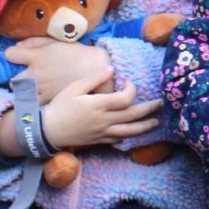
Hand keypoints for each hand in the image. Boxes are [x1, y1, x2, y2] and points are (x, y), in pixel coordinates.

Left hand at [5, 38, 112, 102]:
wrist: (97, 69)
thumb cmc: (78, 53)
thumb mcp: (56, 41)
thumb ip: (35, 42)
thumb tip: (17, 46)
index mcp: (36, 57)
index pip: (10, 55)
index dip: (12, 55)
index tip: (17, 57)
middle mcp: (35, 74)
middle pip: (12, 80)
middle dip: (17, 79)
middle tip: (26, 78)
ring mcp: (42, 89)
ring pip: (22, 95)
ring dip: (25, 93)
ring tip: (33, 91)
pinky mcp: (50, 100)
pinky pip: (34, 104)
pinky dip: (35, 102)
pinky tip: (41, 99)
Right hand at [42, 76, 160, 149]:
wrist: (47, 131)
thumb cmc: (59, 106)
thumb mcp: (74, 88)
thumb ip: (94, 78)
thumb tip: (111, 68)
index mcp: (99, 105)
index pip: (125, 98)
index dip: (132, 89)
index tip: (128, 82)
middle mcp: (104, 120)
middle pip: (133, 115)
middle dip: (149, 109)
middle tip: (161, 103)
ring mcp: (103, 132)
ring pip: (130, 131)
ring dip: (145, 126)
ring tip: (156, 122)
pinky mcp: (99, 141)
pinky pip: (119, 140)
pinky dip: (129, 136)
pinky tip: (135, 133)